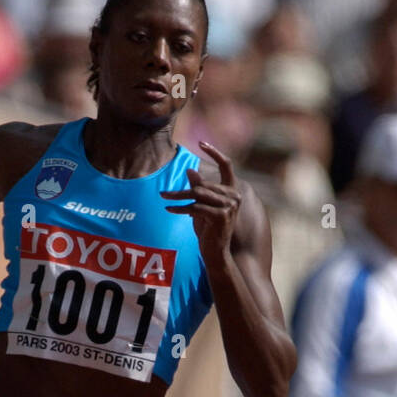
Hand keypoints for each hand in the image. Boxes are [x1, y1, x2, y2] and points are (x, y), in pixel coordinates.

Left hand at [160, 141, 241, 260]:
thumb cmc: (208, 231)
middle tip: (163, 192)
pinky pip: (196, 208)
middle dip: (181, 190)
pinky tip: (169, 209)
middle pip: (202, 185)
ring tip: (164, 198)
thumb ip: (198, 189)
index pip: (227, 166)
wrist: (216, 254)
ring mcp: (229, 206)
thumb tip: (189, 170)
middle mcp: (234, 196)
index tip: (201, 142)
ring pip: (198, 195)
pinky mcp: (221, 216)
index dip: (215, 152)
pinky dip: (180, 208)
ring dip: (178, 197)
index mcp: (231, 191)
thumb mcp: (201, 208)